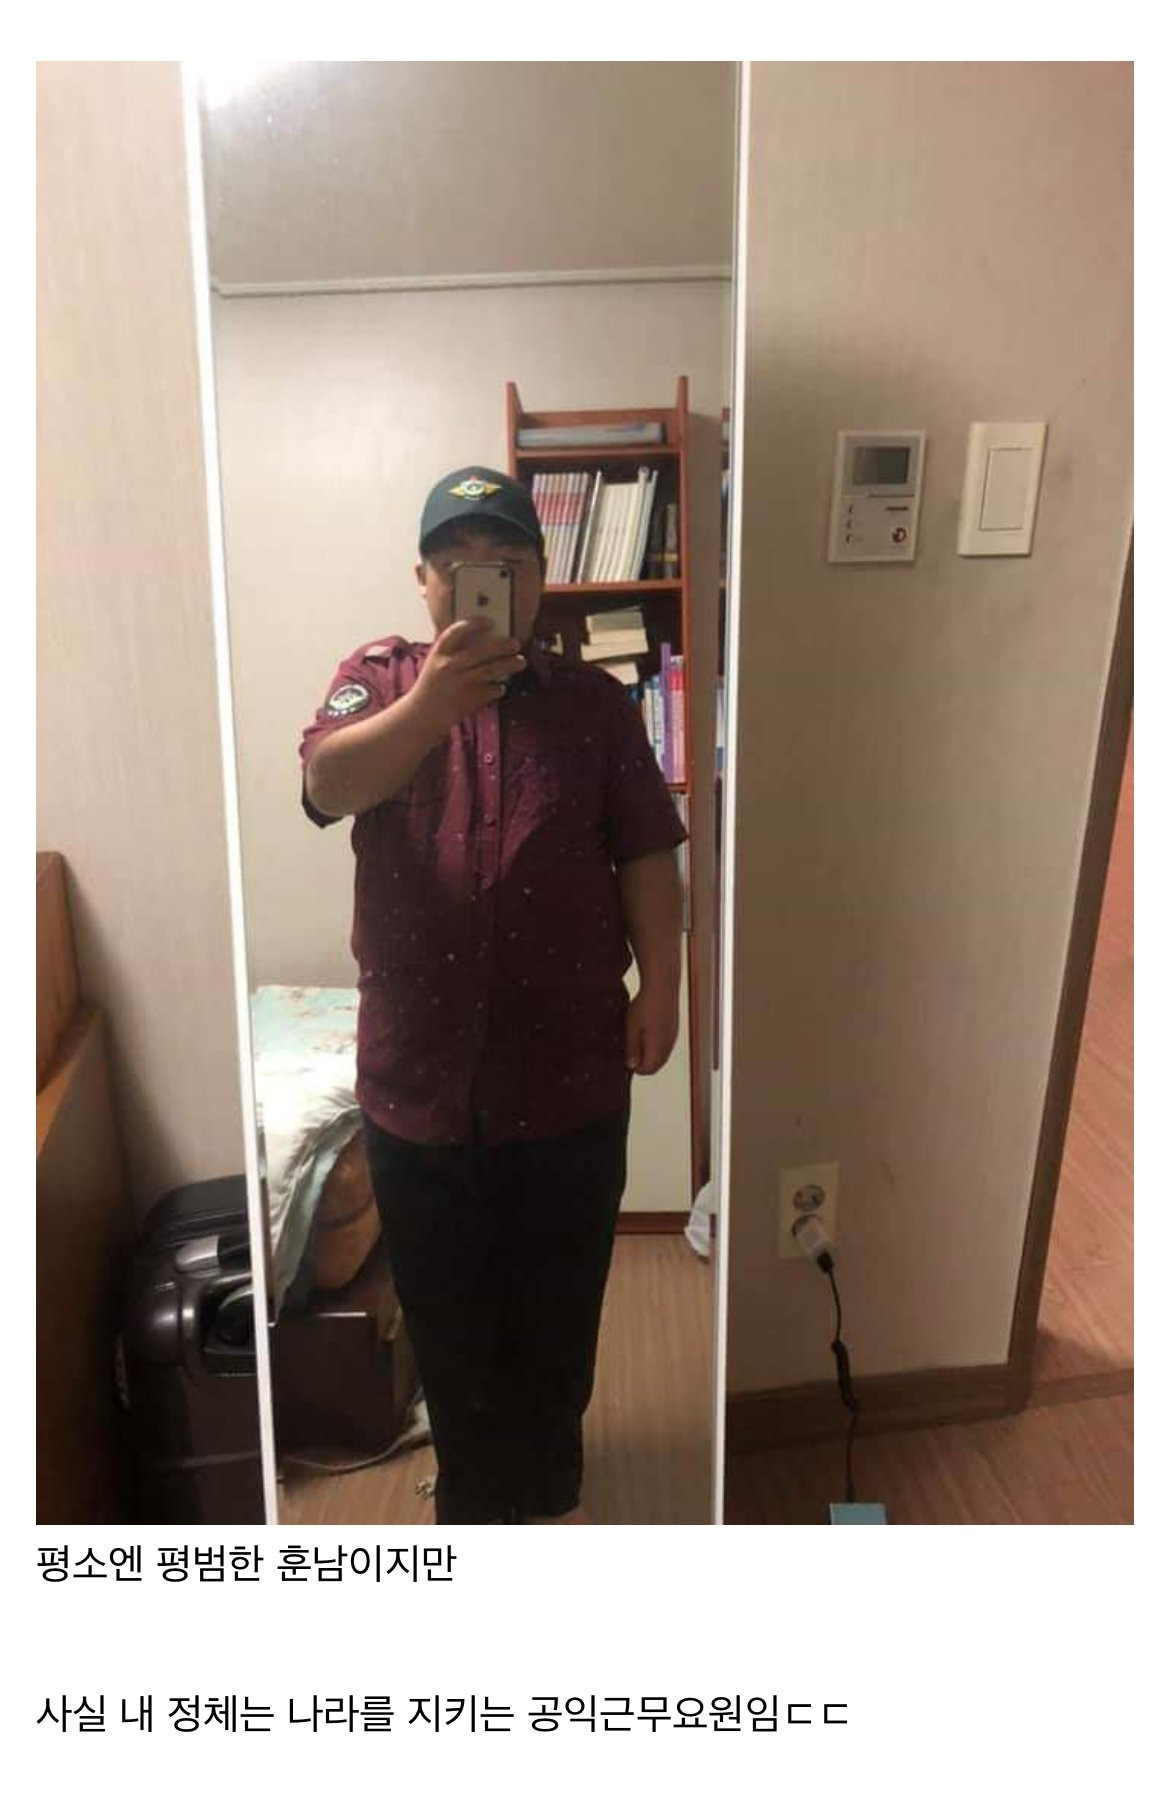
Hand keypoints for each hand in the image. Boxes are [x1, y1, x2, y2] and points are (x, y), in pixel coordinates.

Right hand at [410, 618, 525, 732]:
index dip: (474, 624)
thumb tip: (477, 636)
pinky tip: (501, 687)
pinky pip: (491, 690)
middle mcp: (450, 666)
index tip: (489, 621)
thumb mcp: (435, 663)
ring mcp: (461, 683)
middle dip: (502, 646)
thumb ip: (452, 650)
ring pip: (490, 671)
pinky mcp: (470, 700)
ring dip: (509, 665)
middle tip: (516, 643)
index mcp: (440, 653)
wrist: (422, 715)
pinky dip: (499, 688)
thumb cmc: (431, 686)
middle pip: (481, 651)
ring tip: (521, 662)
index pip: (457, 632)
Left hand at [625, 985, 678, 1074]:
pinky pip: (665, 1044)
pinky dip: (656, 1044)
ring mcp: (673, 1036)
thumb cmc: (645, 1005)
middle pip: (656, 1065)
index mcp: (658, 1047)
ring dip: (649, 1053)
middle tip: (630, 1048)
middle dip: (643, 1062)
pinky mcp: (674, 1028)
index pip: (648, 1070)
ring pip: (661, 1055)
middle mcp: (669, 1045)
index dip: (635, 1067)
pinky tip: (647, 1030)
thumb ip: (632, 1048)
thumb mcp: (632, 1027)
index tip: (626, 1056)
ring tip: (637, 1037)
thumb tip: (632, 1066)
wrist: (662, 985)